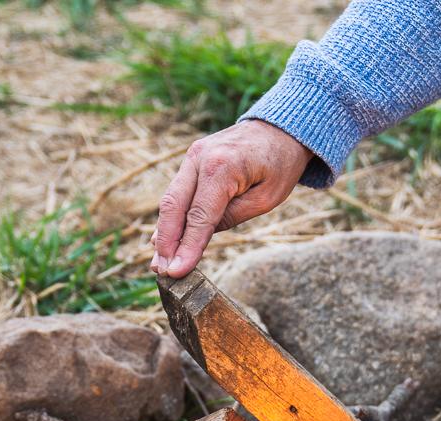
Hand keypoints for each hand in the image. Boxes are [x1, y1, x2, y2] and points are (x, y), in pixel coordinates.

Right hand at [150, 120, 312, 277]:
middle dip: (166, 243)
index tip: (176, 272)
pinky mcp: (191, 160)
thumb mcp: (266, 198)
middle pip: (174, 206)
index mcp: (222, 166)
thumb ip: (231, 217)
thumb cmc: (280, 165)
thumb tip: (197, 238)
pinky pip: (177, 192)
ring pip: (170, 200)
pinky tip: (163, 241)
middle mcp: (200, 157)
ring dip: (163, 233)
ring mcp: (192, 156)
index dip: (187, 247)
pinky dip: (171, 218)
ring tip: (159, 263)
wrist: (281, 129)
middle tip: (161, 272)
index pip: (199, 216)